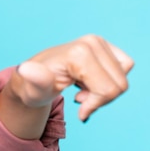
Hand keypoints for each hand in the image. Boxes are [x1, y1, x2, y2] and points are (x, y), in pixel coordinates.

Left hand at [8, 34, 133, 121]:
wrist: (31, 77)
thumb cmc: (33, 87)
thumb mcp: (34, 89)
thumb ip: (36, 80)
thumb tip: (25, 69)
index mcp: (79, 53)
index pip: (107, 89)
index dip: (95, 105)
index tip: (78, 109)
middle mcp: (91, 42)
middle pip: (119, 84)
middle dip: (101, 98)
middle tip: (79, 98)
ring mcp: (98, 41)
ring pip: (122, 78)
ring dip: (104, 90)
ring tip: (81, 90)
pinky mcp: (103, 45)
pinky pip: (124, 68)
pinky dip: (109, 80)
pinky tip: (88, 82)